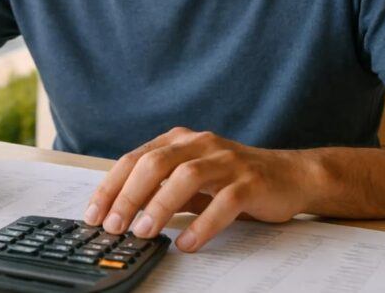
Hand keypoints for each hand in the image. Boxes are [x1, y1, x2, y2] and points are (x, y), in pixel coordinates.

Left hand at [84, 127, 309, 251]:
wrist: (290, 176)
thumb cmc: (232, 180)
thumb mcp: (191, 179)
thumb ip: (159, 188)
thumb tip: (119, 213)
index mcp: (180, 140)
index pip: (135, 159)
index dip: (111, 186)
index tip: (94, 213)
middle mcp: (200, 143)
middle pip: (155, 163)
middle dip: (128, 196)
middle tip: (113, 225)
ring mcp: (227, 160)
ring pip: (186, 177)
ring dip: (160, 206)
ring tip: (143, 233)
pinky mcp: (251, 181)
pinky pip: (224, 202)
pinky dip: (202, 224)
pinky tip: (187, 243)